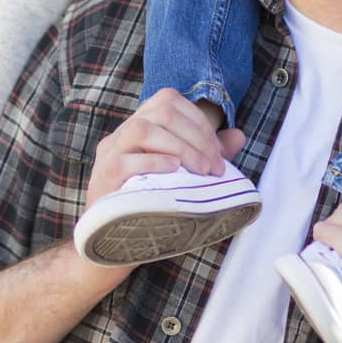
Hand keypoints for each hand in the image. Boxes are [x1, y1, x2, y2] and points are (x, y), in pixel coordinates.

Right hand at [87, 89, 244, 210]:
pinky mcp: (103, 178)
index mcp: (138, 128)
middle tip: (213, 167)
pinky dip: (155, 162)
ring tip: (200, 171)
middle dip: (196, 136)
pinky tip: (175, 173)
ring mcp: (108, 155)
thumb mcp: (183, 175)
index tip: (217, 153)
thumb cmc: (151, 204)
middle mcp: (120, 135)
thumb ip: (206, 154)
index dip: (198, 121)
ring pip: (142, 129)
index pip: (168, 100)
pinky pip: (125, 160)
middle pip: (160, 111)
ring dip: (180, 147)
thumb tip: (238, 135)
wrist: (114, 242)